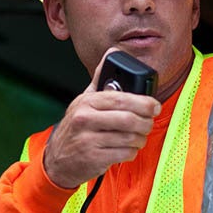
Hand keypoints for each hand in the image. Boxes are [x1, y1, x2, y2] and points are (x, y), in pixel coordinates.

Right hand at [43, 50, 160, 188]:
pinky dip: (131, 152)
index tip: (155, 106)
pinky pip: (124, 153)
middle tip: (148, 123)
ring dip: (140, 138)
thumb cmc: (76, 128)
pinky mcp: (93, 158)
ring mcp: (88, 140)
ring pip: (129, 138)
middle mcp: (85, 119)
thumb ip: (100, 79)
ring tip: (139, 137)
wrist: (57, 159)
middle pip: (129, 119)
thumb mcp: (84, 101)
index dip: (144, 102)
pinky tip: (128, 148)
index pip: (122, 98)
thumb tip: (112, 53)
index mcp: (87, 102)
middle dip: (146, 122)